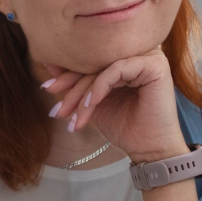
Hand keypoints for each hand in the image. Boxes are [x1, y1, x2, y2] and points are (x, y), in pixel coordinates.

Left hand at [41, 48, 187, 162]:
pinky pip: (117, 69)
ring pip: (102, 68)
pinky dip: (100, 87)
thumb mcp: (91, 101)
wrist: (148, 148)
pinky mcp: (155, 64)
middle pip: (94, 63)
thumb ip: (75, 82)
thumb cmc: (123, 125)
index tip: (46, 88)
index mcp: (124, 58)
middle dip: (71, 88)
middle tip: (58, 110)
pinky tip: (91, 104)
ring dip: (83, 94)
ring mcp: (148, 56)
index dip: (66, 75)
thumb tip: (49, 62)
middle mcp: (137, 52)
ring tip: (73, 116)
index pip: (89, 61)